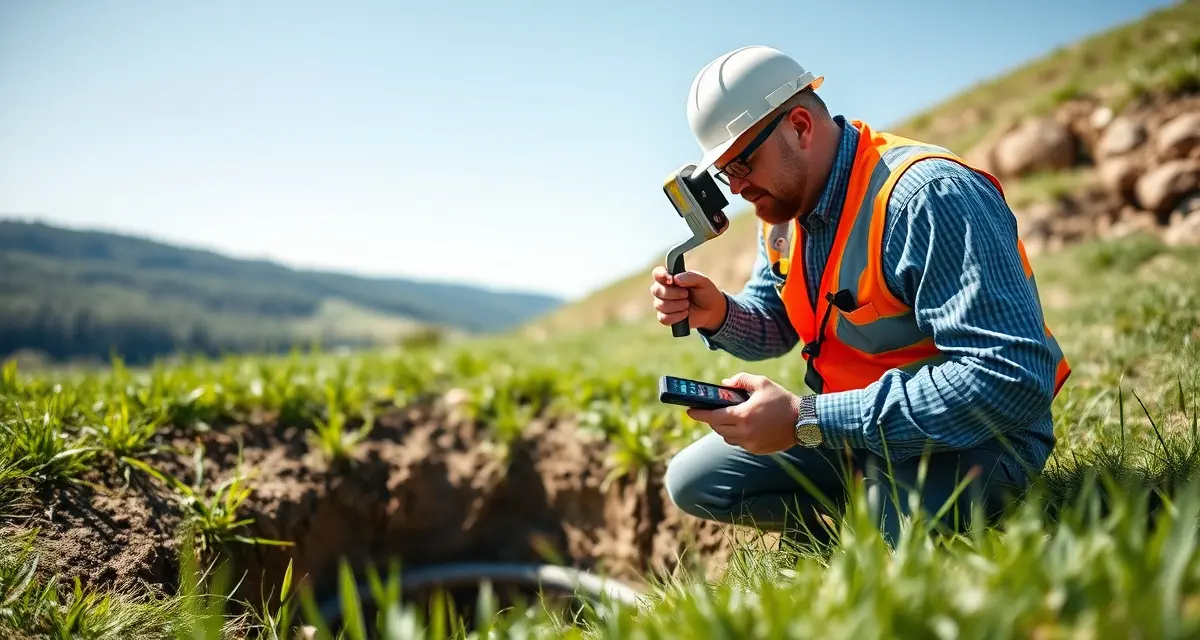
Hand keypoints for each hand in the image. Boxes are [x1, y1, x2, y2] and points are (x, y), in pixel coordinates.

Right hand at [649, 266, 727, 332]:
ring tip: (687, 304)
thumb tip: (675, 278)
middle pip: (656, 290)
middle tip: (686, 294)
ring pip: (659, 305)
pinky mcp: (665, 317)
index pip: (657, 273)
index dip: (661, 276)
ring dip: (677, 305)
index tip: (671, 280)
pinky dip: (676, 316)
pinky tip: (685, 313)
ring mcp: (662, 304)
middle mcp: (663, 290)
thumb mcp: (702, 281)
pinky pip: (663, 318)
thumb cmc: (705, 292)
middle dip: (673, 293)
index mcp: (670, 278)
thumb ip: (690, 277)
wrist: (712, 310)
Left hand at [686, 373, 803, 454]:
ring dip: (723, 428)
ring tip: (726, 417)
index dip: (699, 414)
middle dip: (711, 419)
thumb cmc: (782, 400)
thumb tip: (725, 384)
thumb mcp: (762, 383)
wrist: (803, 421)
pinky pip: (739, 442)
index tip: (689, 410)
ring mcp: (750, 443)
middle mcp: (744, 432)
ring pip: (727, 437)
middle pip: (717, 428)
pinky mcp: (756, 449)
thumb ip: (740, 381)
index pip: (713, 416)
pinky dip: (736, 435)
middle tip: (708, 410)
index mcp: (743, 415)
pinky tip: (742, 425)